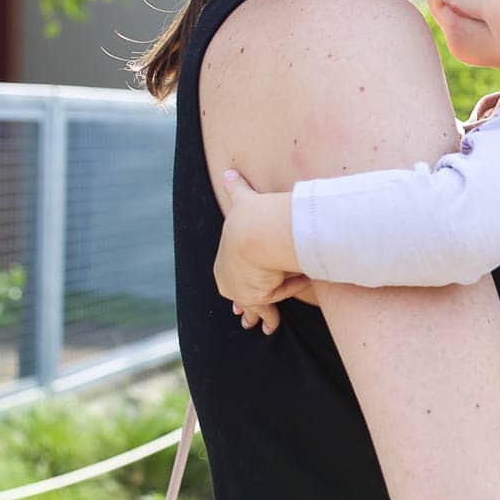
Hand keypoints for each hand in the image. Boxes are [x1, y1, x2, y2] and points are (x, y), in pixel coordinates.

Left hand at [214, 169, 309, 334]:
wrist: (254, 231)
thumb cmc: (251, 217)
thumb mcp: (243, 201)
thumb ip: (236, 188)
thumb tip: (229, 171)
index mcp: (223, 258)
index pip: (229, 274)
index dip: (237, 283)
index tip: (237, 296)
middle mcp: (227, 277)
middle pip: (239, 295)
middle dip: (245, 305)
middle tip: (246, 318)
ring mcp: (240, 290)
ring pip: (252, 307)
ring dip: (260, 316)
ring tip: (267, 328)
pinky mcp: (256, 297)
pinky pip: (269, 307)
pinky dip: (274, 312)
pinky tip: (276, 320)